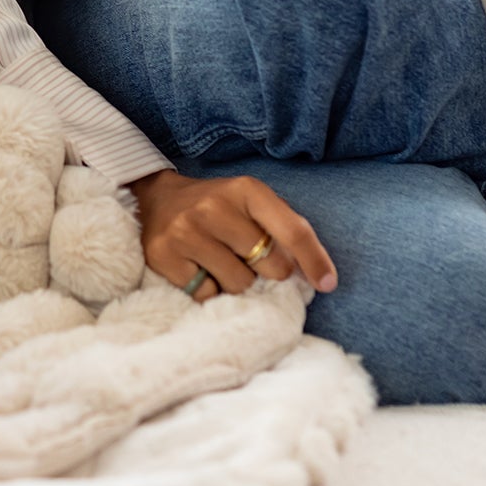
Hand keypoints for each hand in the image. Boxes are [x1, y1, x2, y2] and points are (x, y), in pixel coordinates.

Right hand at [129, 168, 337, 300]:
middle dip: (266, 271)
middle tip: (248, 260)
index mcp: (246, 190)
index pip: (292, 230)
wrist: (157, 199)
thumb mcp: (251, 202)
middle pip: (269, 265)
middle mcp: (214, 207)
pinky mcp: (164, 255)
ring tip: (220, 262)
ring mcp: (186, 231)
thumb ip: (282, 229)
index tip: (328, 284)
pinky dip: (209, 290)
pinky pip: (206, 295)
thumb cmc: (218, 206)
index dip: (315, 260)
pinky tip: (199, 269)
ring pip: (238, 284)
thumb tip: (316, 275)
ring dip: (236, 282)